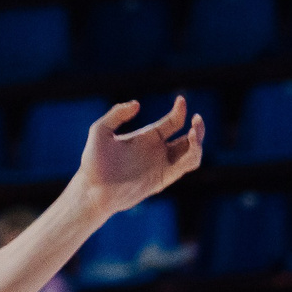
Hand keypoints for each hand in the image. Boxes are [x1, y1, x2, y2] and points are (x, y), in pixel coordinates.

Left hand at [75, 96, 205, 214]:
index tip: (181, 100)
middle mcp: (158, 151)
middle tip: (197, 119)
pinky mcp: (164, 179)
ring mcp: (162, 166)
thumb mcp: (100, 131)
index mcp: (147, 137)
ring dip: (198, 142)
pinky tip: (190, 145)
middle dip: (198, 128)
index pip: (172, 122)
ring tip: (194, 132)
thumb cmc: (94, 162)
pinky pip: (185, 167)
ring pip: (191, 153)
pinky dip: (193, 155)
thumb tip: (138, 104)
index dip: (180, 111)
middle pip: (188, 138)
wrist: (93, 190)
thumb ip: (116, 114)